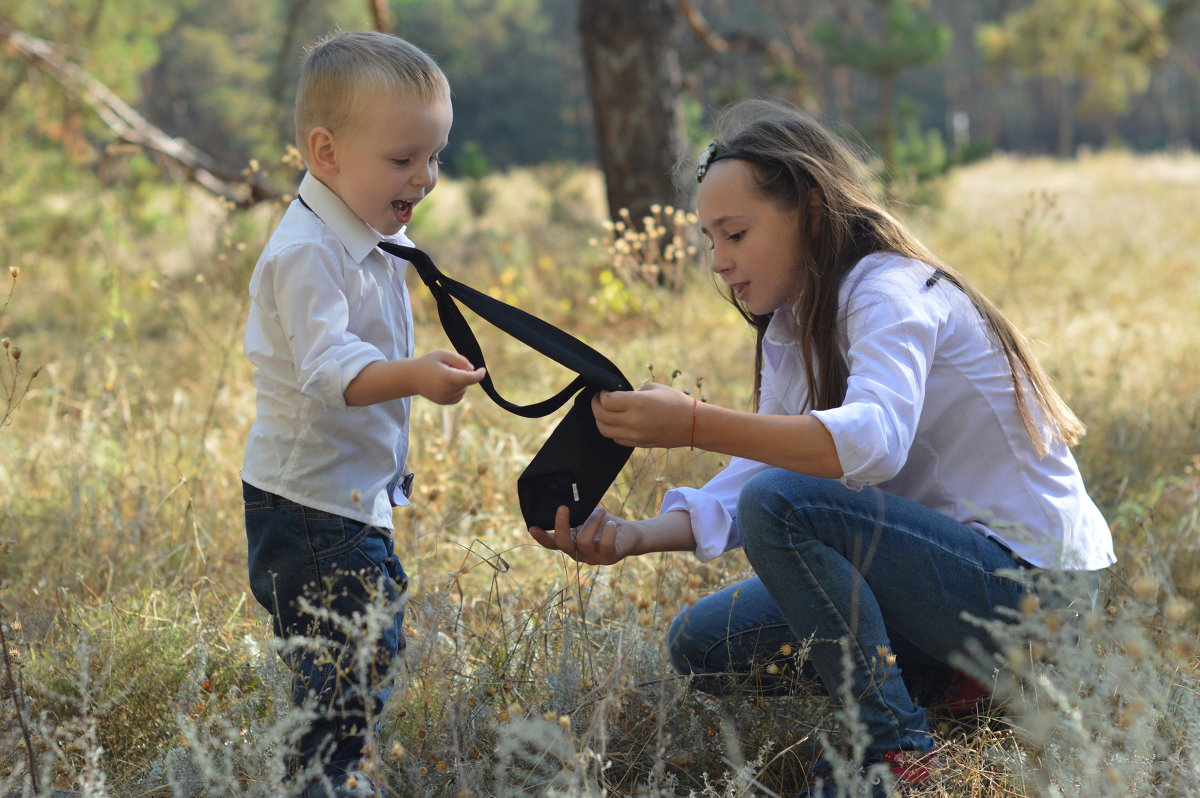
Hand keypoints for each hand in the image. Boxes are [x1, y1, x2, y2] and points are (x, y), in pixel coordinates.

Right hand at [413, 349, 485, 404]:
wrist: (411, 378)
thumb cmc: (428, 363)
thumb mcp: (442, 354)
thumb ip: (459, 359)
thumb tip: (472, 369)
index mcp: (449, 377)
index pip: (471, 378)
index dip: (479, 374)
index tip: (483, 369)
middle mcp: (448, 390)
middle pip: (467, 381)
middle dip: (463, 373)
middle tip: (448, 367)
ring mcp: (447, 398)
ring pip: (464, 388)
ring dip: (460, 381)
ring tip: (443, 375)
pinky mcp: (445, 402)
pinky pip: (459, 394)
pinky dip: (457, 388)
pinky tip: (445, 383)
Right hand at [527, 506, 641, 564]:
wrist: (628, 533)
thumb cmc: (604, 523)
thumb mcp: (587, 517)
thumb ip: (576, 514)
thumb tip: (564, 497)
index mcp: (570, 543)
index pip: (552, 544)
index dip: (541, 537)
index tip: (532, 526)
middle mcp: (578, 553)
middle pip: (564, 544)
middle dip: (562, 525)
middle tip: (563, 507)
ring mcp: (593, 558)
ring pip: (584, 541)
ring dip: (592, 521)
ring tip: (600, 511)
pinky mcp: (609, 557)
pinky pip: (605, 544)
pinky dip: (607, 530)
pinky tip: (610, 523)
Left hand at [592, 382, 694, 447]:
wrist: (693, 424)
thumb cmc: (675, 401)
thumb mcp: (653, 388)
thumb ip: (632, 392)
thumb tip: (617, 395)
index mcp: (637, 403)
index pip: (606, 401)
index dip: (601, 395)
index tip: (604, 390)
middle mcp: (633, 421)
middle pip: (601, 416)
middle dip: (596, 406)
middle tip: (599, 399)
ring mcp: (635, 435)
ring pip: (604, 430)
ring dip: (600, 420)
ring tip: (605, 411)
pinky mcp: (638, 444)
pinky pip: (616, 439)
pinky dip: (612, 430)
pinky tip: (617, 422)